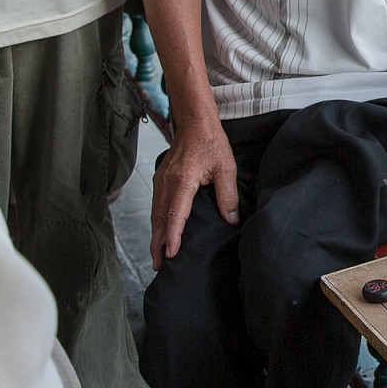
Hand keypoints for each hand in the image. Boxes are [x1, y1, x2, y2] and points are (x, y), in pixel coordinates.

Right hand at [150, 120, 236, 267]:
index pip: (176, 213)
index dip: (172, 235)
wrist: (194, 121)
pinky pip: (156, 205)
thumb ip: (227, 195)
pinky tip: (160, 232)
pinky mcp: (160, 179)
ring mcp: (161, 180)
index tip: (170, 253)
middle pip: (160, 218)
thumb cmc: (211, 142)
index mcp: (183, 180)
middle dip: (158, 243)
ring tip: (157, 256)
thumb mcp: (226, 167)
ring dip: (155, 235)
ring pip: (156, 213)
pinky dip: (157, 222)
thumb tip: (231, 219)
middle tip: (158, 265)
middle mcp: (167, 182)